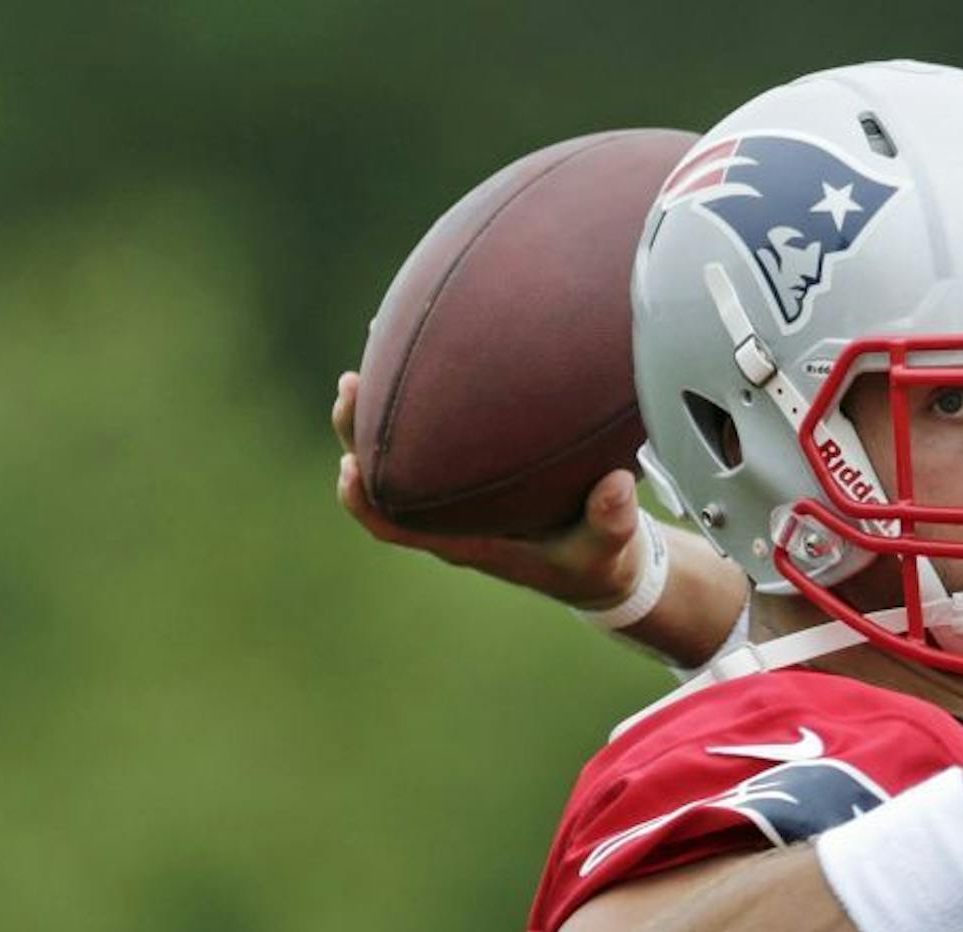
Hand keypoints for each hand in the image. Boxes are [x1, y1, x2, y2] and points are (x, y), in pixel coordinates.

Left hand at [332, 370, 643, 607]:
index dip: (363, 502)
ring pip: (401, 445)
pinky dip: (426, 388)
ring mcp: (457, 487)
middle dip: (357, 431)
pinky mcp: (474, 463)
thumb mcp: (609, 551)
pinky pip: (437, 426)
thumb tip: (617, 486)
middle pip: (380, 476)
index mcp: (467, 539)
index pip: (395, 527)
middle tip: (351, 384)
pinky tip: (431, 338)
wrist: (602, 562)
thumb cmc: (596, 559)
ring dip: (381, 403)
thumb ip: (612, 524)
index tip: (346, 468)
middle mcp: (448, 513)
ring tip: (375, 343)